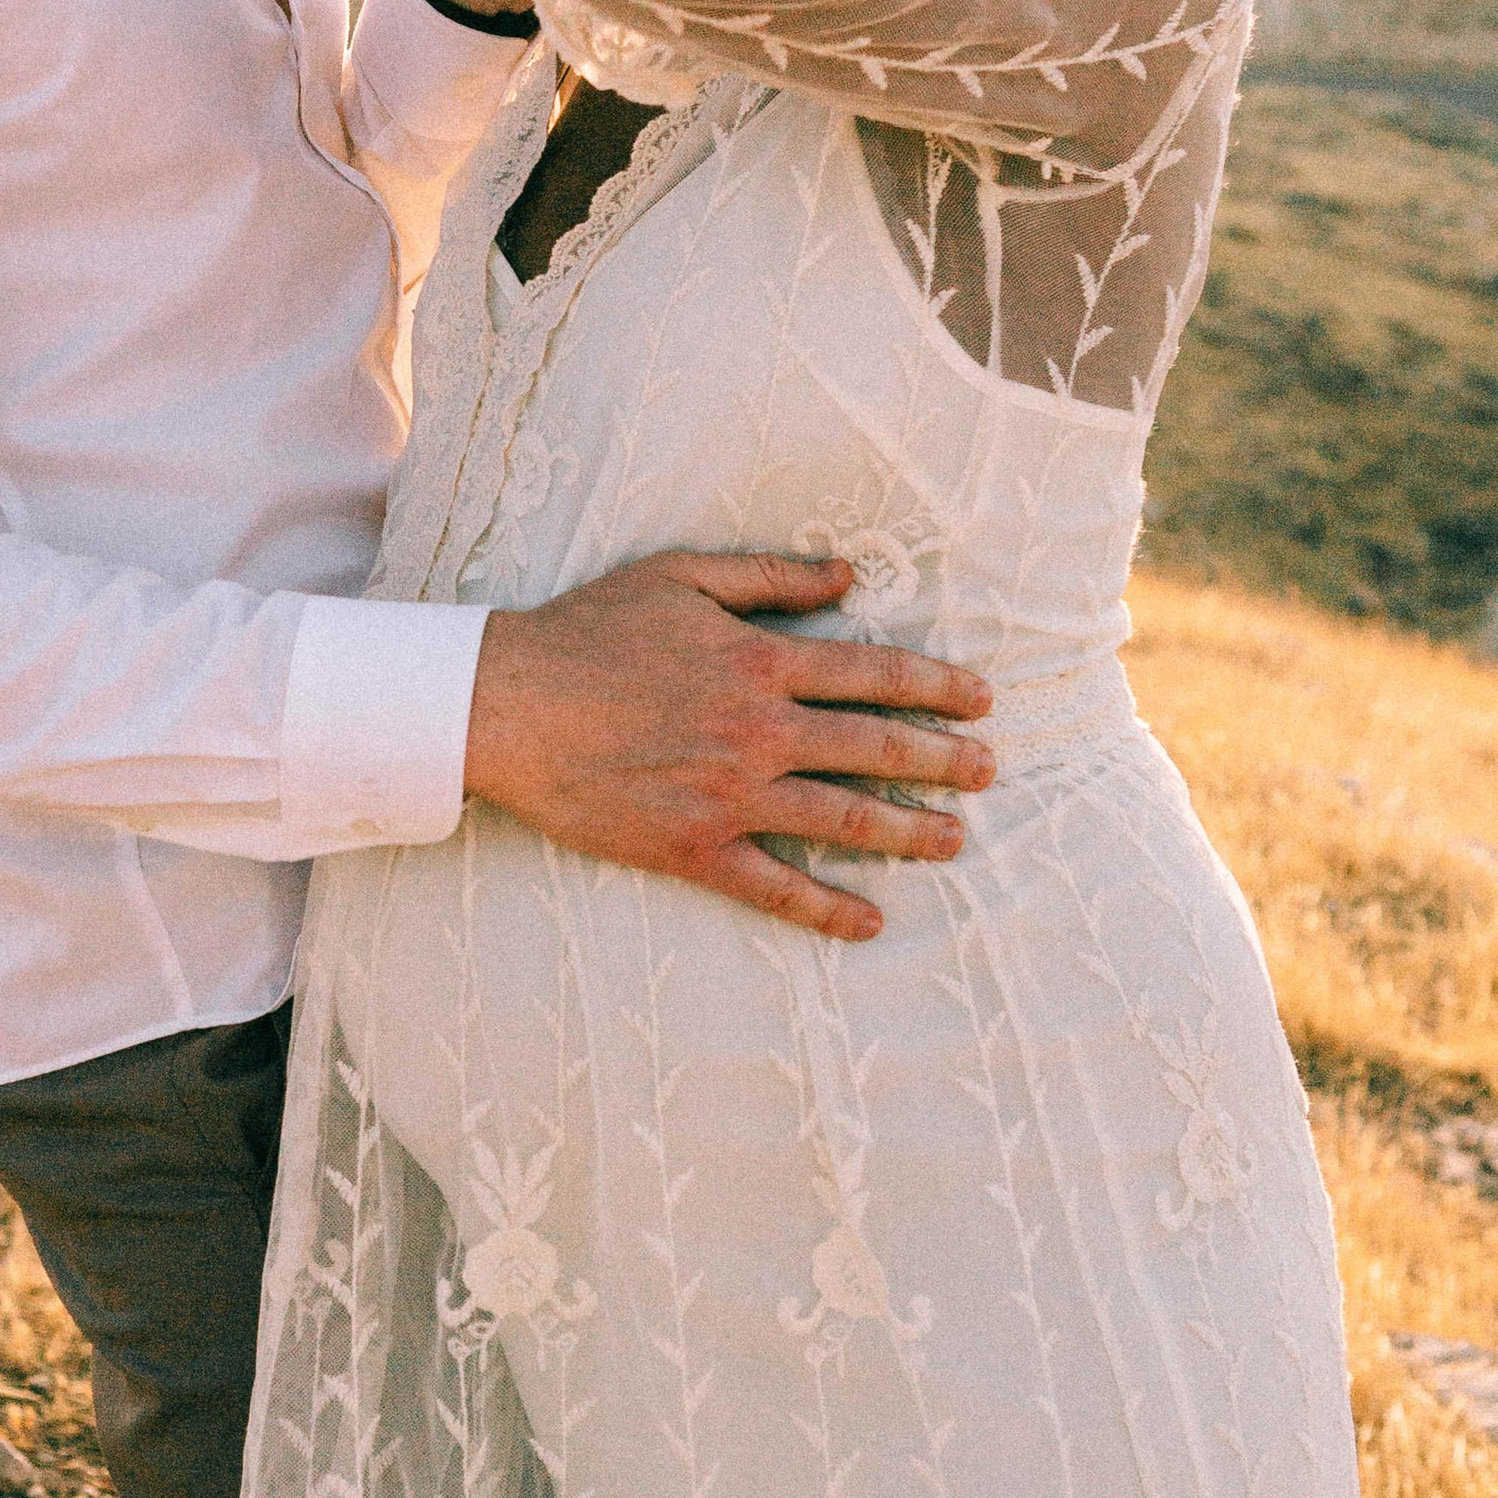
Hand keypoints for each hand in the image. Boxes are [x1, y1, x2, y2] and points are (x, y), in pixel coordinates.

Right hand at [464, 549, 994, 941]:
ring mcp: (731, 797)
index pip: (877, 675)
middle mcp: (759, 733)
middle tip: (989, 773)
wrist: (508, 705)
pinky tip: (869, 921)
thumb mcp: (681, 576)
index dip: (938, 688)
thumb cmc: (588, 630)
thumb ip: (771, 577)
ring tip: (954, 841)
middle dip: (943, 761)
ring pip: (844, 820)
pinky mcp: (694, 848)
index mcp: (761, 663)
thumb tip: (848, 576)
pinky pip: (775, 888)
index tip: (982, 700)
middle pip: (877, 748)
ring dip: (909, 832)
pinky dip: (827, 908)